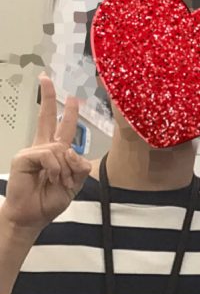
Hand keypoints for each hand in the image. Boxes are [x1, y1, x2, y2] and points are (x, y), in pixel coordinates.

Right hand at [0, 74, 91, 235]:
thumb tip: (74, 152)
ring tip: (58, 182)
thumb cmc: (50, 199)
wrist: (33, 215)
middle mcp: (44, 148)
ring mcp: (32, 151)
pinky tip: (51, 178)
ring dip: (66, 169)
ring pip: (60, 147)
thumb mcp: (75, 183)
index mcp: (56, 152)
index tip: (72, 97)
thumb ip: (80, 167)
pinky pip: (49, 155)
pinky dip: (56, 168)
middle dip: (48, 97)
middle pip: (47, 118)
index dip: (68, 113)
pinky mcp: (24, 157)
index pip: (62, 128)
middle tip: (46, 78)